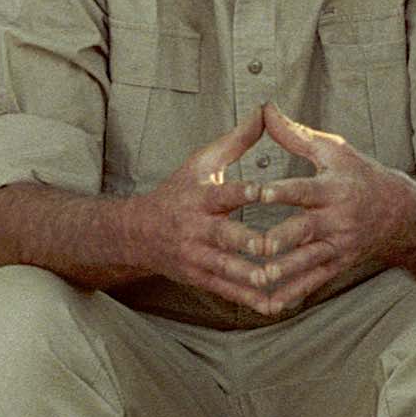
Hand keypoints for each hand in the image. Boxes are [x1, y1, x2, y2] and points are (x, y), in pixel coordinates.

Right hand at [128, 112, 286, 313]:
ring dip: (252, 277)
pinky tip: (277, 305)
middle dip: (248, 243)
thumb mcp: (201, 162)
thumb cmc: (178, 191)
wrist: (137, 233)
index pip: (223, 193)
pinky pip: (228, 291)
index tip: (265, 191)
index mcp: (201, 197)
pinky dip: (252, 300)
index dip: (243, 192)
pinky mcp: (201, 278)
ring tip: (278, 281)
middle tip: (274, 247)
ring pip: (227, 270)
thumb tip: (265, 110)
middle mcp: (197, 229)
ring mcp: (198, 257)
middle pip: (224, 237)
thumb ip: (236, 141)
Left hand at [246, 107, 415, 314]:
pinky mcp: (338, 264)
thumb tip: (264, 108)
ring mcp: (339, 245)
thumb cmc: (360, 174)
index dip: (283, 191)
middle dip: (282, 239)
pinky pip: (314, 282)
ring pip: (308, 261)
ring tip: (260, 278)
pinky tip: (271, 305)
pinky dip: (294, 294)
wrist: (400, 213)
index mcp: (334, 188)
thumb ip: (294, 134)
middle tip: (256, 246)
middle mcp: (338, 219)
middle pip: (306, 230)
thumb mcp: (333, 149)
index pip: (305, 189)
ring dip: (284, 271)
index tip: (259, 192)